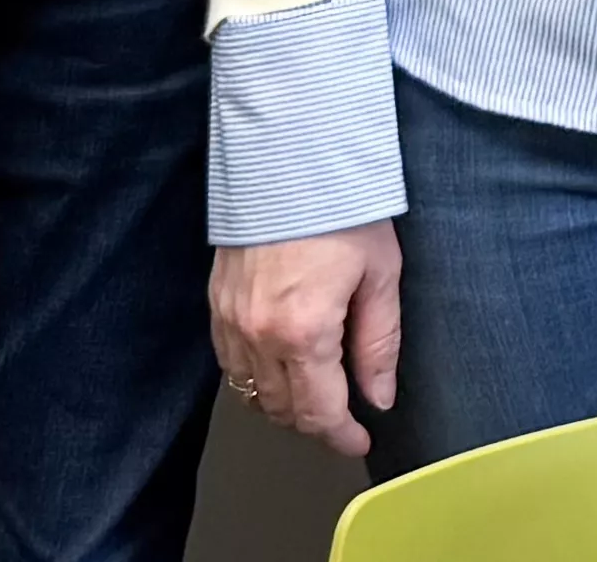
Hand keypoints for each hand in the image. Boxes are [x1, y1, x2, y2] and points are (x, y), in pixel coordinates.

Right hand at [211, 224, 401, 456]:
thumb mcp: (380, 275)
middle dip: (315, 423)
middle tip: (343, 419)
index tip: (358, 440)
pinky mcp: (216, 303)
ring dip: (283, 403)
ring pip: (251, 392)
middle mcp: (259, 334)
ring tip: (316, 395)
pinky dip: (255, 376)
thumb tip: (379, 395)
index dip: (341, 436)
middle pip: (282, 409)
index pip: (319, 411)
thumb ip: (378, 343)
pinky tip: (281, 367)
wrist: (290, 156)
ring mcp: (230, 319)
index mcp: (304, 332)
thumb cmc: (341, 208)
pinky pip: (229, 362)